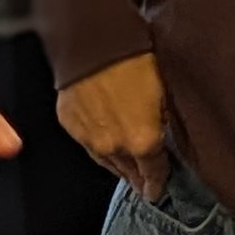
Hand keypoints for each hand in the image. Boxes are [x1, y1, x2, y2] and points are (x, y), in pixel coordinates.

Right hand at [56, 52, 168, 199]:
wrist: (94, 42)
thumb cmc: (133, 59)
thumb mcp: (164, 91)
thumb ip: (163, 121)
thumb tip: (161, 133)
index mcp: (144, 141)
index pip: (154, 173)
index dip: (157, 184)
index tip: (157, 192)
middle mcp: (115, 147)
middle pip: (129, 172)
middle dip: (137, 177)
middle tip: (143, 183)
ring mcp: (89, 139)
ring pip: (106, 162)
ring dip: (117, 165)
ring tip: (124, 168)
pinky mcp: (71, 125)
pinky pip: (87, 143)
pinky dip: (97, 144)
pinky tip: (103, 140)